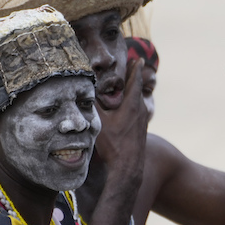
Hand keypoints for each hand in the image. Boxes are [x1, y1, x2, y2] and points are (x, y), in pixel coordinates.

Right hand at [93, 58, 148, 173]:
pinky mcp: (140, 130)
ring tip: (128, 82)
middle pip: (137, 89)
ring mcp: (141, 121)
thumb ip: (92, 104)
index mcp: (132, 105)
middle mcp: (140, 110)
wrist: (128, 166)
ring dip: (132, 90)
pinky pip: (136, 110)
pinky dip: (132, 102)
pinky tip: (125, 107)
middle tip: (133, 64)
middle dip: (134, 76)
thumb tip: (83, 89)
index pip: (134, 81)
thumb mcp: (100, 121)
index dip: (134, 68)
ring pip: (137, 100)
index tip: (136, 58)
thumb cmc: (114, 144)